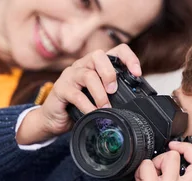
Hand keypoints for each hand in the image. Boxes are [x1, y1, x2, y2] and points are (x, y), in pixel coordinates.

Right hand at [16, 44, 141, 145]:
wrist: (55, 119)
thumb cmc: (79, 106)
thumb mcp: (99, 98)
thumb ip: (113, 94)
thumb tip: (133, 99)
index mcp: (96, 65)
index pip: (116, 51)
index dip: (129, 58)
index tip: (137, 74)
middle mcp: (83, 65)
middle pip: (99, 56)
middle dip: (110, 74)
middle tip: (113, 92)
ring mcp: (70, 75)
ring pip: (88, 75)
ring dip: (100, 94)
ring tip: (105, 107)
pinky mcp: (60, 89)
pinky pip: (76, 95)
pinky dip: (87, 106)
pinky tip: (92, 114)